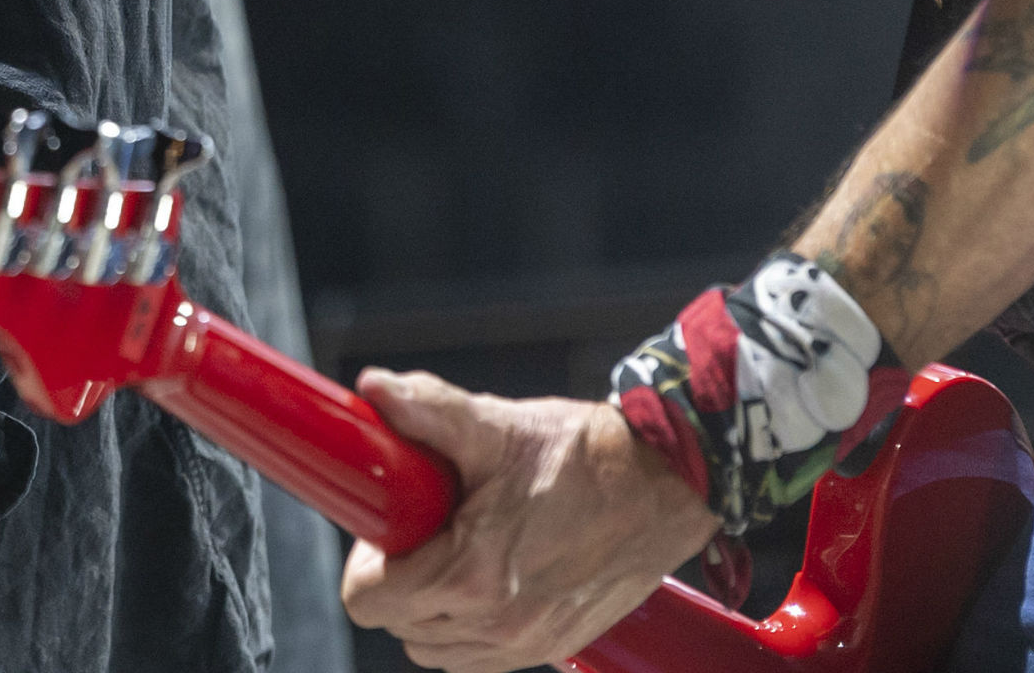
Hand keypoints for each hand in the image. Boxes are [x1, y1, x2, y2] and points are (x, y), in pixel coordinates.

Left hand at [338, 374, 715, 672]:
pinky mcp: (552, 648)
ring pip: (435, 650)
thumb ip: (427, 407)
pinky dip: (468, 629)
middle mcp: (497, 623)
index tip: (394, 527)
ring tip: (457, 552)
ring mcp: (526, 643)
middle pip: (398, 625)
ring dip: (431, 610)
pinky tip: (487, 578)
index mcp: (471, 575)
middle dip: (399, 579)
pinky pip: (478, 658)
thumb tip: (375, 388)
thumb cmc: (585, 456)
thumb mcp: (496, 426)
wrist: (665, 484)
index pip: (368, 601)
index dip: (368, 560)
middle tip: (427, 531)